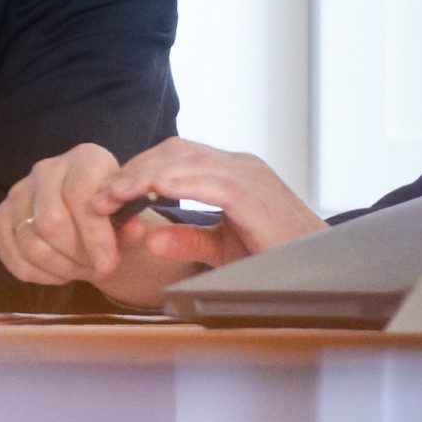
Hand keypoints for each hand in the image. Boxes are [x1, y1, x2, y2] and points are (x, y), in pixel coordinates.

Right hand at [0, 143, 218, 309]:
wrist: (90, 217)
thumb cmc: (114, 215)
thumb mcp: (130, 217)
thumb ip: (132, 224)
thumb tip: (133, 228)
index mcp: (85, 158)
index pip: (81, 194)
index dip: (94, 234)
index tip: (107, 264)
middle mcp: (47, 168)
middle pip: (50, 221)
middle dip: (76, 256)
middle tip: (96, 270)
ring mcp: (19, 191)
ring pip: (31, 243)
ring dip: (60, 268)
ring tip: (81, 270)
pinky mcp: (1, 216)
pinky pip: (12, 256)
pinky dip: (38, 275)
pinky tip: (59, 273)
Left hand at [92, 137, 326, 268]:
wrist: (321, 270)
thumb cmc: (277, 258)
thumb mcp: (222, 249)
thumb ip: (188, 239)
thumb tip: (149, 236)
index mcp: (231, 172)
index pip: (176, 157)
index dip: (139, 170)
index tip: (109, 193)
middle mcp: (239, 164)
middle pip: (174, 150)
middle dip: (133, 169)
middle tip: (101, 195)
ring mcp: (247, 174)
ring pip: (184, 159)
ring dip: (143, 175)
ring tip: (112, 195)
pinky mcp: (253, 192)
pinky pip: (207, 179)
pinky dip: (174, 182)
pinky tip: (149, 192)